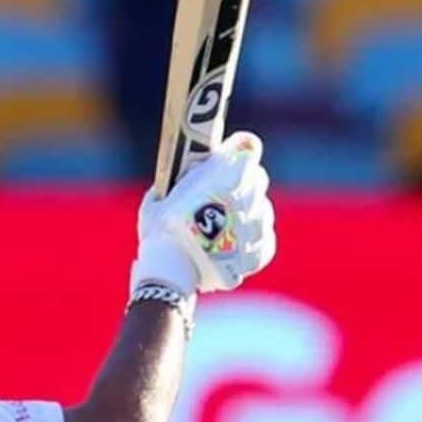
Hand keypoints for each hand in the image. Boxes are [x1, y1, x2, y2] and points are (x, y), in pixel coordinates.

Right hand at [132, 132, 277, 296]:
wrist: (169, 274)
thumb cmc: (159, 233)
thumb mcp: (158, 199)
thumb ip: (177, 184)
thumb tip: (183, 177)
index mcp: (223, 179)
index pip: (247, 150)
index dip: (241, 148)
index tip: (238, 147)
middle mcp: (245, 200)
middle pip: (258, 179)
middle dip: (245, 180)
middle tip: (227, 189)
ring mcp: (254, 228)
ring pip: (263, 210)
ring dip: (250, 212)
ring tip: (227, 222)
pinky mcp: (257, 254)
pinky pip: (264, 239)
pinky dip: (252, 240)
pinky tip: (235, 242)